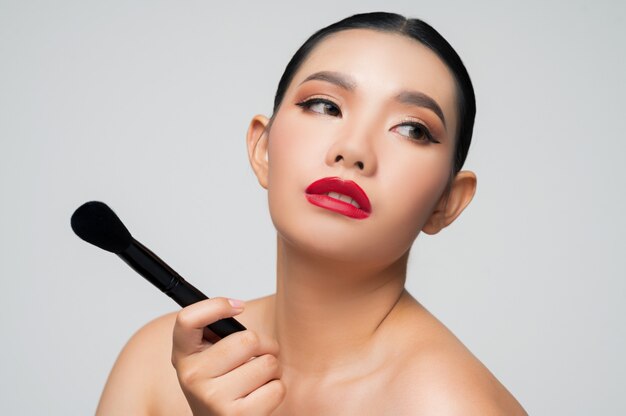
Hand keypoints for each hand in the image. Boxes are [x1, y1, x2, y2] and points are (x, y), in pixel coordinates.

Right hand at [171, 298, 284, 415]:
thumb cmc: (221, 384)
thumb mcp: (209, 355)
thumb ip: (217, 331)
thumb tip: (237, 307)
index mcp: (184, 354)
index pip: (187, 319)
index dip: (216, 305)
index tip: (238, 307)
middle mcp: (192, 376)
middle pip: (248, 339)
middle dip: (266, 345)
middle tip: (258, 355)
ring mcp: (212, 398)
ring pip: (267, 363)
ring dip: (272, 369)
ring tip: (256, 379)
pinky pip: (276, 388)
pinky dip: (275, 389)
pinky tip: (259, 396)